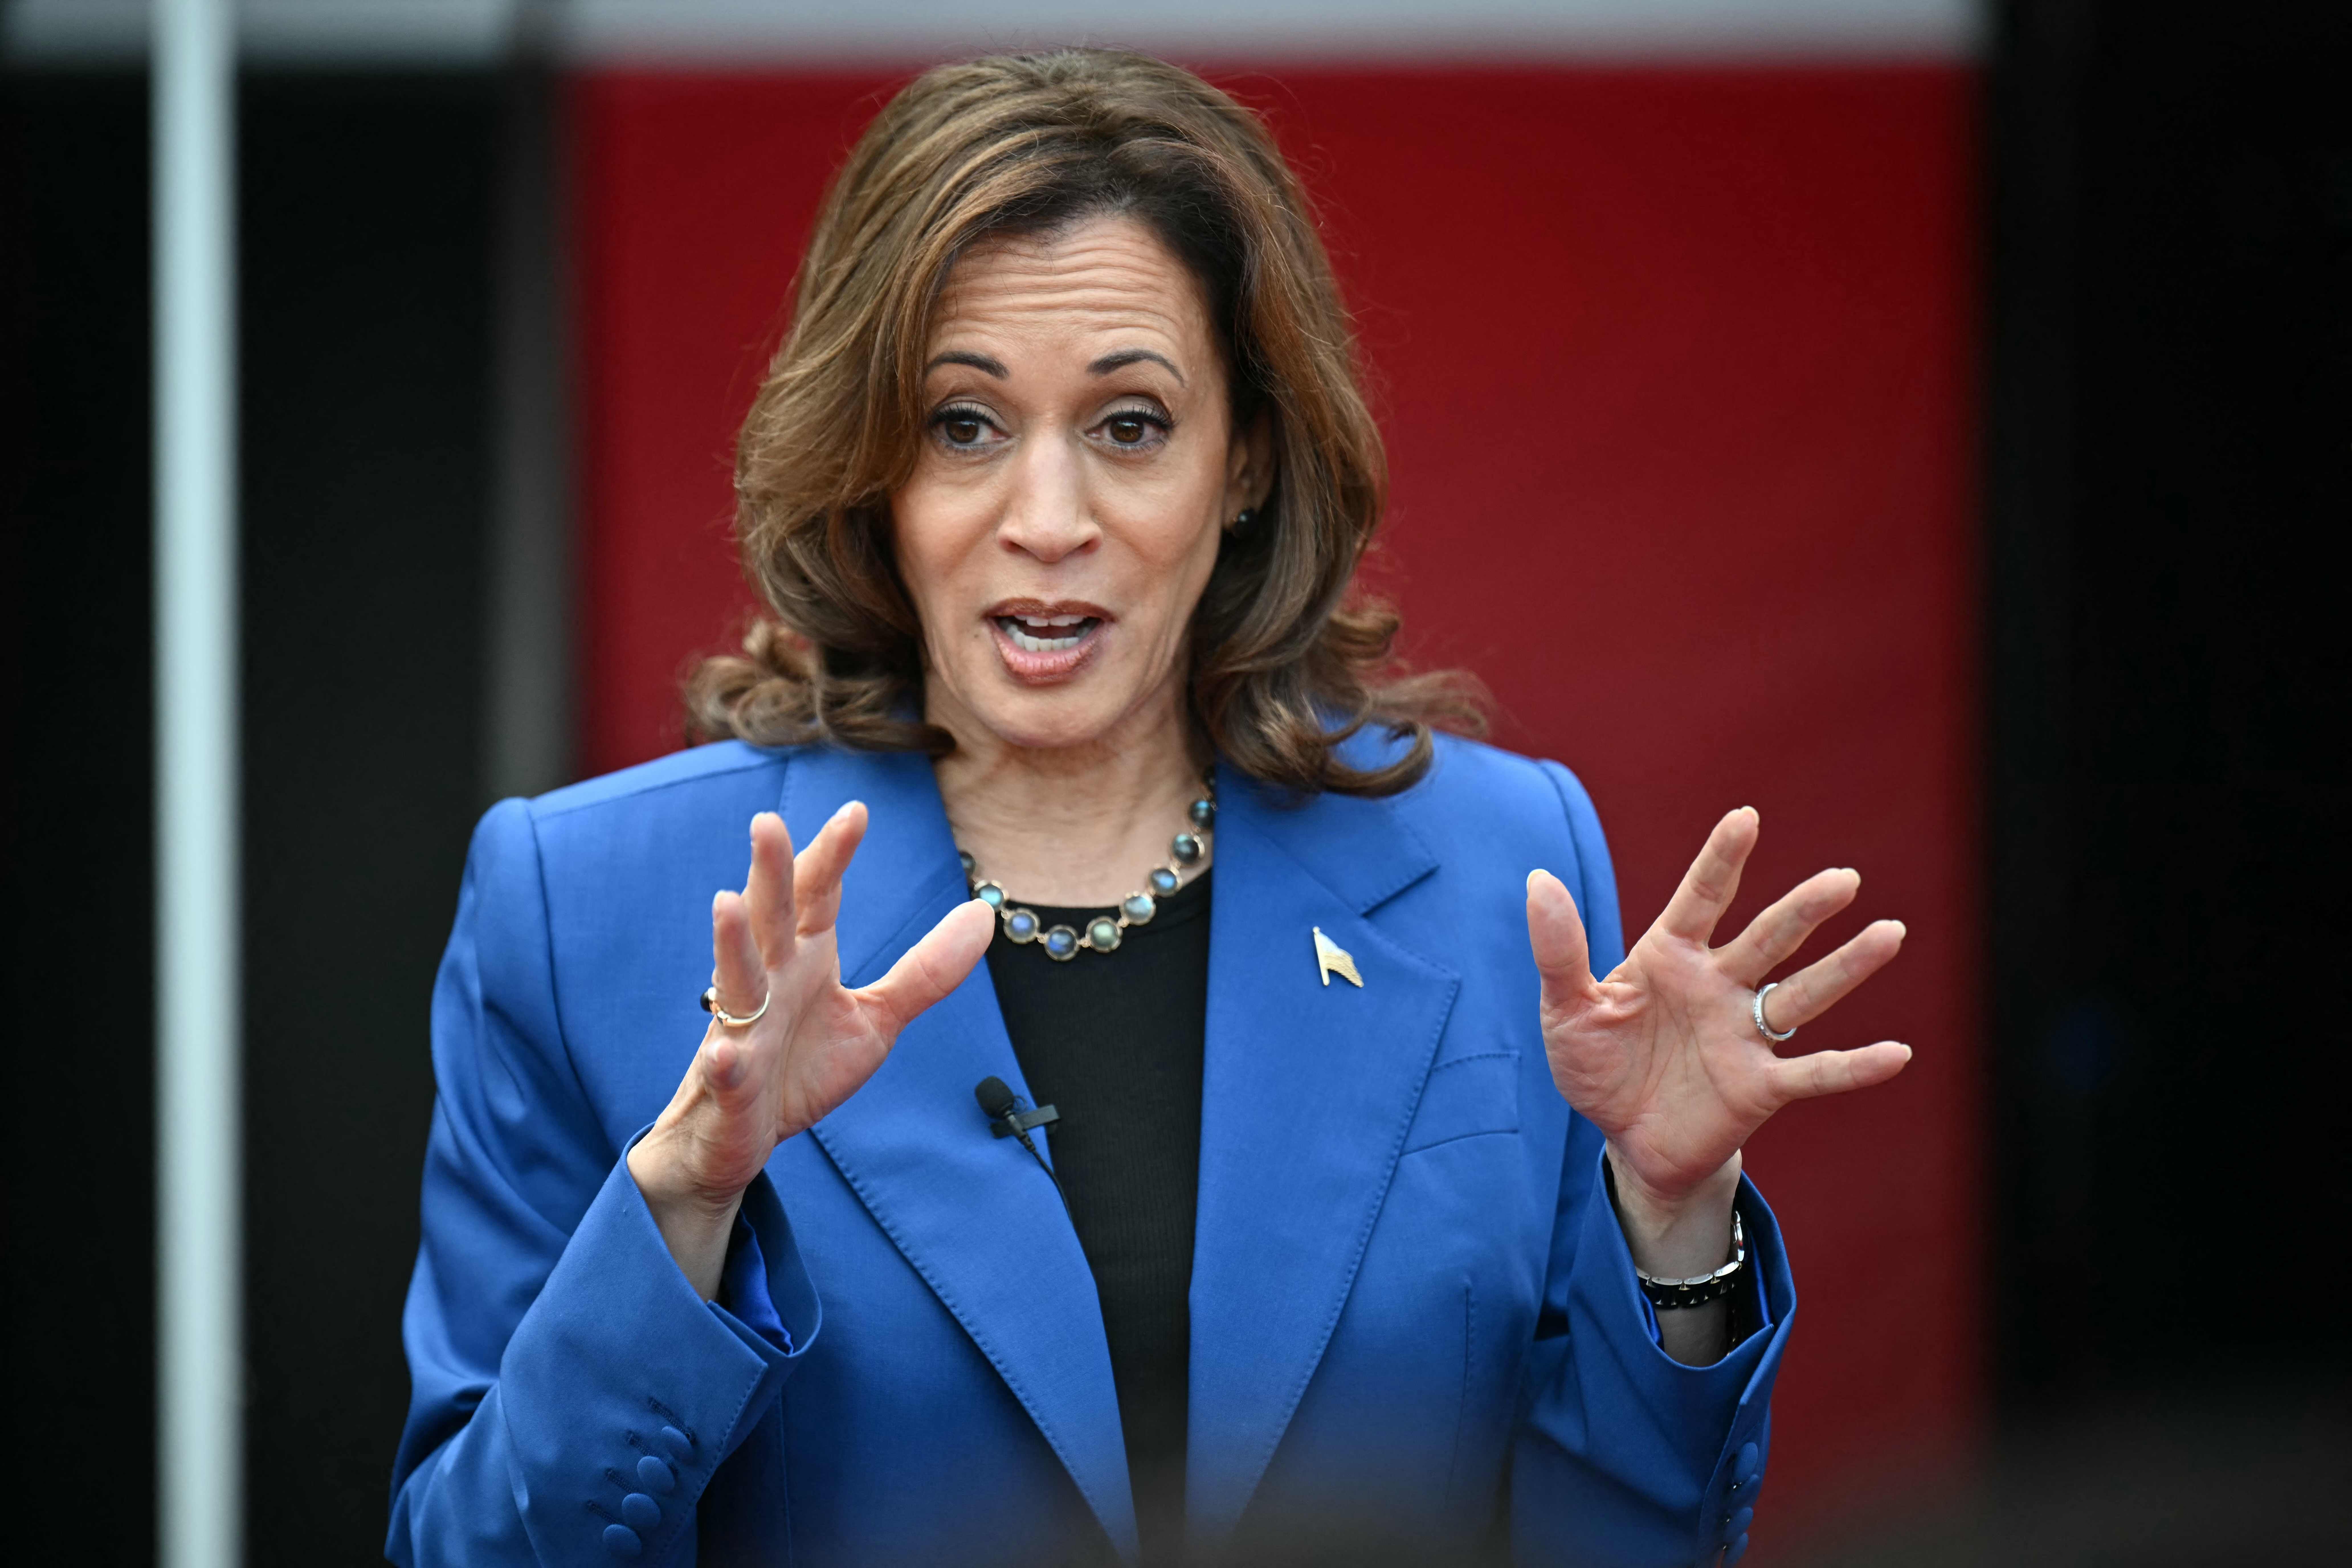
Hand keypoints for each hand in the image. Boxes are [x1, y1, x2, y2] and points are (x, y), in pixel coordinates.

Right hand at [628, 804, 995, 1294]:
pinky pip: (726, 1070)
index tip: (856, 810)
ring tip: (726, 901)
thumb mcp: (876, 1016)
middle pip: (770, 918)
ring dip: (731, 943)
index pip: (816, 895)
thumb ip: (927, 970)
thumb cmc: (801, 1066)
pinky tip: (724, 1055)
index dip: (832, 854)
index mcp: (801, 958)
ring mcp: (744, 1031)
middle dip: (770, 872)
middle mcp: (768, 983)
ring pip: (735, 980)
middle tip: (768, 821)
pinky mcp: (731, 1085)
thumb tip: (983, 913)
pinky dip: (725, 1062)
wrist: (742, 1135)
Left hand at [1526, 807, 1910, 1235]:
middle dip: (1803, 909)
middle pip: (1768, 938)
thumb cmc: (1598, 1066)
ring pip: (1802, 993)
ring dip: (1846, 967)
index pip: (1701, 897)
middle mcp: (1719, 985)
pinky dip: (1854, 1066)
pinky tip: (1896, 1053)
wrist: (1623, 1137)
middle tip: (1843, 880)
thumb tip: (1538, 880)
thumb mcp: (1567, 1009)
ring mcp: (1745, 1034)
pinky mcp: (1760, 1086)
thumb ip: (1559, 950)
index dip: (1722, 859)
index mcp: (1671, 956)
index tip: (1745, 817)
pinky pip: (1814, 1073)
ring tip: (1889, 933)